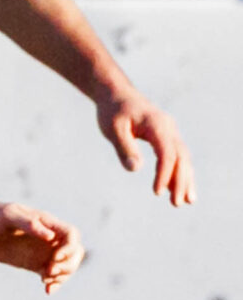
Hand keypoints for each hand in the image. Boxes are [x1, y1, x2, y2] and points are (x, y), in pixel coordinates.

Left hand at [0, 201, 85, 292]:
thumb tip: (50, 236)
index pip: (72, 235)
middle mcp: (50, 238)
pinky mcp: (35, 263)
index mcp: (47, 223)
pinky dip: (55, 283)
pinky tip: (48, 291)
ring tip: (45, 280)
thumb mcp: (8, 216)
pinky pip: (52, 275)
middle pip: (75, 252)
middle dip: (68, 264)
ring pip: (67, 265)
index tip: (54, 257)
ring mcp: (43, 251)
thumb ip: (29, 223)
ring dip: (63, 275)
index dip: (69, 248)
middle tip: (48, 272)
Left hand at [96, 88, 194, 205]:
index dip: (164, 174)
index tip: (156, 192)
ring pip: (183, 158)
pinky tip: (176, 189)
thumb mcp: (112, 129)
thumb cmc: (112, 111)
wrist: (117, 95)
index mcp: (156, 125)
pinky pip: (177, 156)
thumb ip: (124, 148)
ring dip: (185, 180)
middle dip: (181, 181)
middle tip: (177, 204)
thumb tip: (135, 169)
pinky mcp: (167, 137)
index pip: (167, 153)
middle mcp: (169, 128)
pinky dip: (179, 172)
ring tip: (186, 202)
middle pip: (181, 158)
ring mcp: (170, 132)